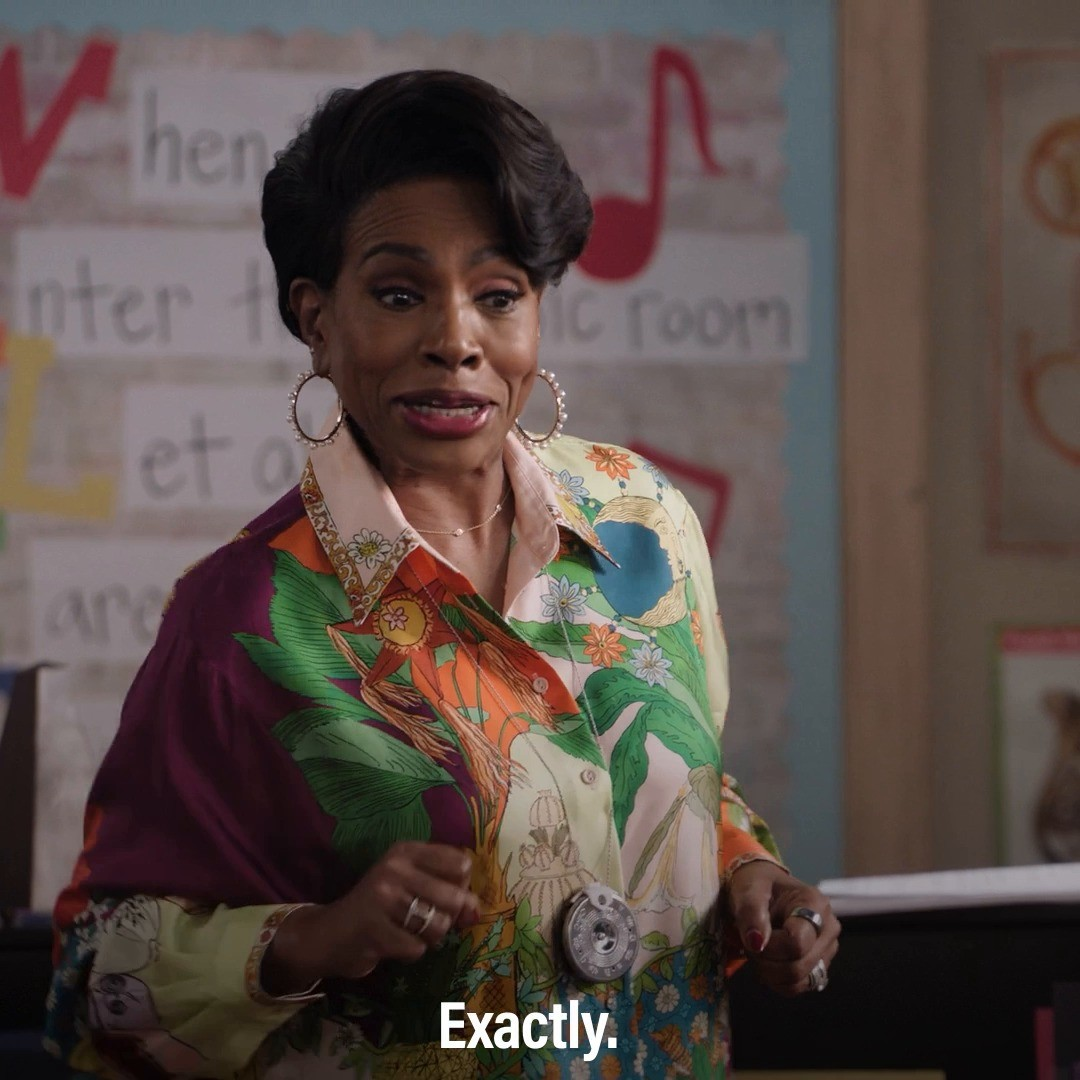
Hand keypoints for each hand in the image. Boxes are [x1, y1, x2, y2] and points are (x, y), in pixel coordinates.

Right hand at [263, 842, 479, 993]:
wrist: (330, 934)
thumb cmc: (380, 907)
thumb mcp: (412, 886)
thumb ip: (448, 893)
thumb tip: (476, 911)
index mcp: (406, 850)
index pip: (461, 863)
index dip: (461, 886)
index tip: (442, 895)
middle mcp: (394, 867)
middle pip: (455, 897)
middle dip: (447, 918)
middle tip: (423, 919)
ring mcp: (382, 897)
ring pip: (439, 925)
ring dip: (428, 937)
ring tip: (406, 930)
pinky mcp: (374, 929)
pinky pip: (417, 948)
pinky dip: (409, 951)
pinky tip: (390, 942)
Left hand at [724, 859, 840, 995]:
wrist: (762, 890)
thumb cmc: (756, 885)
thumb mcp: (747, 889)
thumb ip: (751, 912)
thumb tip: (757, 942)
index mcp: (815, 903)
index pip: (797, 943)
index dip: (771, 946)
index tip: (753, 935)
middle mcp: (829, 928)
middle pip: (799, 966)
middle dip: (766, 960)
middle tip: (751, 943)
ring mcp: (827, 950)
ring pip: (799, 981)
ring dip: (770, 972)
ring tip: (759, 950)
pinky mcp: (820, 966)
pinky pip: (798, 987)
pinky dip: (776, 981)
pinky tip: (767, 961)